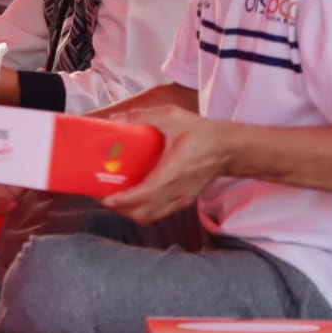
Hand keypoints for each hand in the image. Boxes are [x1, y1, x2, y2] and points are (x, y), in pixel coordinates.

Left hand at [100, 105, 229, 225]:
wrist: (227, 148)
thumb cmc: (201, 133)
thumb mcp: (171, 117)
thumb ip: (142, 116)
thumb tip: (116, 119)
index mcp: (173, 172)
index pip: (144, 195)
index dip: (123, 200)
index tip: (105, 198)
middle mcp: (176, 191)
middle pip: (143, 213)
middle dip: (120, 209)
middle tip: (103, 195)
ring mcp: (181, 199)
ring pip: (150, 216)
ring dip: (130, 211)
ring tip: (115, 197)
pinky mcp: (183, 201)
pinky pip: (158, 213)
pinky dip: (142, 210)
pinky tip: (133, 196)